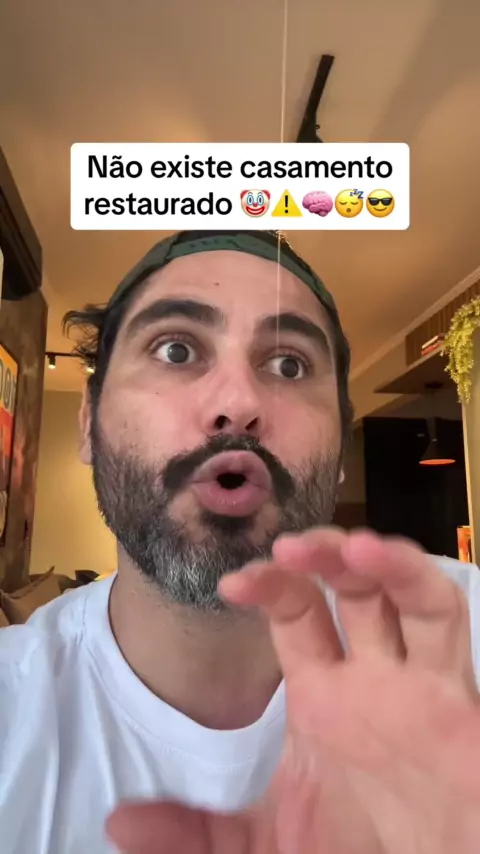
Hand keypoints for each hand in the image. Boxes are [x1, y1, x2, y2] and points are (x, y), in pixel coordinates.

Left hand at [107, 528, 479, 853]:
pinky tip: (380, 559)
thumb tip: (119, 820)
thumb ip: (195, 837)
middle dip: (318, 555)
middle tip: (285, 547)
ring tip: (339, 544)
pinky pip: (444, 618)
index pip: (294, 614)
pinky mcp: (456, 695)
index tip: (232, 583)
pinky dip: (416, 580)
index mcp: (324, 695)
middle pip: (346, 588)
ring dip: (369, 556)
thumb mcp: (264, 850)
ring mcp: (415, 680)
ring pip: (398, 590)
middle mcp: (369, 676)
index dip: (268, 586)